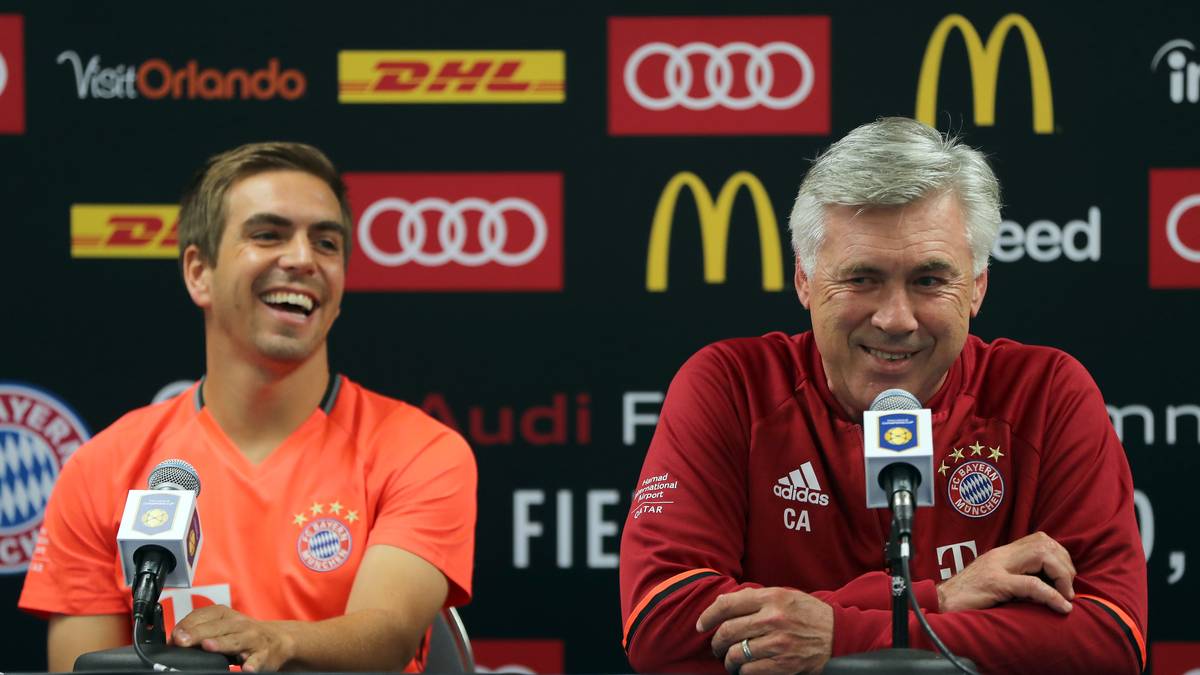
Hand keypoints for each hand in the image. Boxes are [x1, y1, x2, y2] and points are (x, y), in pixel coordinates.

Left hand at [173, 604, 295, 671]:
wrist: (278, 639)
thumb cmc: (242, 634)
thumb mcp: (222, 626)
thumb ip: (199, 631)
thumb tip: (175, 641)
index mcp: (225, 614)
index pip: (203, 615)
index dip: (187, 626)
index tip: (174, 637)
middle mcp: (239, 624)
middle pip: (217, 628)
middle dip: (199, 633)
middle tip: (182, 641)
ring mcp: (252, 638)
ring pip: (236, 641)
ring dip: (221, 644)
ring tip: (208, 646)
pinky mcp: (264, 655)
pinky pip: (257, 660)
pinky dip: (252, 664)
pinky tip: (246, 668)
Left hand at [696, 587, 831, 674]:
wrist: (840, 636)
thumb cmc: (810, 614)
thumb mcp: (786, 595)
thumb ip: (756, 598)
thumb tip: (723, 603)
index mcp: (772, 597)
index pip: (728, 604)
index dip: (708, 615)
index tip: (701, 625)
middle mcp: (773, 619)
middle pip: (728, 631)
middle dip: (716, 642)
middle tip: (716, 646)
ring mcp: (778, 643)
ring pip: (737, 654)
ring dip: (728, 659)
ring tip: (730, 659)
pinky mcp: (784, 664)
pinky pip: (750, 670)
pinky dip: (743, 671)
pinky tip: (745, 668)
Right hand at [937, 531, 1075, 613]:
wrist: (937, 604)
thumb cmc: (965, 598)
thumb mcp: (992, 582)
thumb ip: (1012, 577)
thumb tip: (1042, 586)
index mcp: (1001, 554)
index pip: (1039, 539)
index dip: (1059, 556)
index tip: (1064, 579)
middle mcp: (1000, 556)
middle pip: (1043, 543)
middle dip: (1065, 565)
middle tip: (1068, 589)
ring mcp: (997, 568)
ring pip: (1041, 557)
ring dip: (1061, 576)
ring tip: (1065, 596)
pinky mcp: (995, 584)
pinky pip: (1031, 585)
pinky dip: (1052, 596)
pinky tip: (1061, 607)